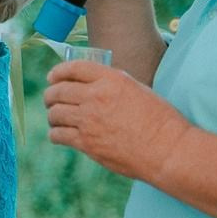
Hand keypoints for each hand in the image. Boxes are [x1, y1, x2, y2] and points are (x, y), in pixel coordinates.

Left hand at [43, 62, 193, 183]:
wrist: (166, 149)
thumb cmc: (160, 121)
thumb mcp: (138, 90)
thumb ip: (113, 86)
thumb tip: (91, 87)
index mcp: (111, 79)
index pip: (74, 68)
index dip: (59, 71)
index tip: (52, 77)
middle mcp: (96, 96)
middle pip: (59, 90)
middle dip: (50, 95)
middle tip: (50, 100)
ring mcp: (89, 120)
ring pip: (55, 113)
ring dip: (52, 116)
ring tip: (56, 119)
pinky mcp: (86, 142)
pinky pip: (58, 135)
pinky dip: (55, 134)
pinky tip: (59, 135)